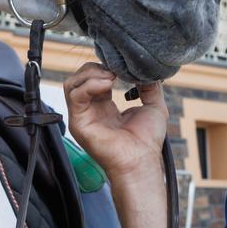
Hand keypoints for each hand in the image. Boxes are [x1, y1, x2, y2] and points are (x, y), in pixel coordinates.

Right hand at [63, 62, 166, 183]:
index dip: (104, 68)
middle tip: (115, 70)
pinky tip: (107, 84)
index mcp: (104, 106)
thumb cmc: (147, 142)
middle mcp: (90, 110)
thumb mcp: (154, 106)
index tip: (120, 66)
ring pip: (72, 84)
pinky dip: (89, 85)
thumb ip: (150, 87)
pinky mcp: (79, 123)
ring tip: (110, 76)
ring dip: (90, 74)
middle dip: (96, 68)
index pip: (93, 79)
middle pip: (79, 78)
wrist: (141, 161)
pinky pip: (75, 96)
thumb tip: (147, 71)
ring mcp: (83, 117)